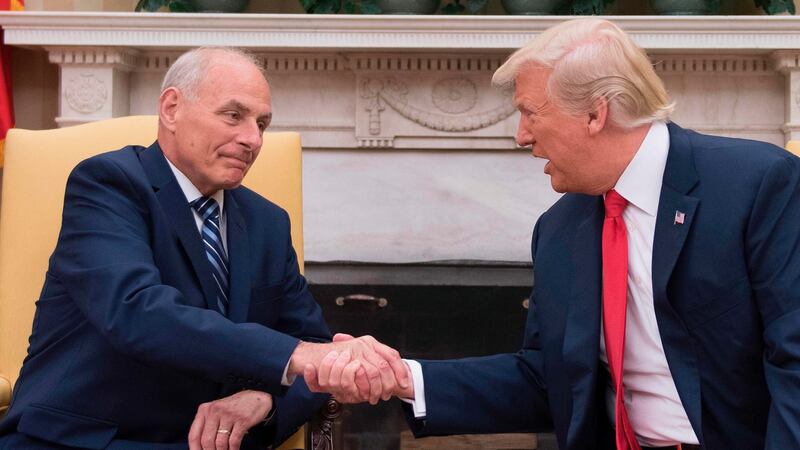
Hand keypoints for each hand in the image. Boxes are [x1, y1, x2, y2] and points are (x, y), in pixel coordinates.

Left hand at [188, 390, 271, 449]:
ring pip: (220, 443)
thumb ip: (207, 425)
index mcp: (204, 409)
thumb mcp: (216, 411)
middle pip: (206, 441)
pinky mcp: (242, 420)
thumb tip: (201, 447)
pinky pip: (234, 441)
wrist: (256, 398)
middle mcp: (215, 411)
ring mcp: (229, 415)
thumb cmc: (233, 408)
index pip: (194, 435)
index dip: (195, 449)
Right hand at [290, 333, 408, 404]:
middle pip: (385, 365)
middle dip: (389, 382)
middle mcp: (364, 344)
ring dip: (377, 387)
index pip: (391, 354)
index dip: (400, 369)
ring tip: (375, 396)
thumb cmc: (333, 358)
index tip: (404, 382)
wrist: (311, 357)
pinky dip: (365, 387)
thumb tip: (391, 372)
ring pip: (375, 371)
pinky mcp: (346, 359)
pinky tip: (365, 394)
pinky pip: (361, 374)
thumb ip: (369, 359)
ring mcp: (356, 351)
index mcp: (369, 342)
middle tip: (387, 394)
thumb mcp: (354, 354)